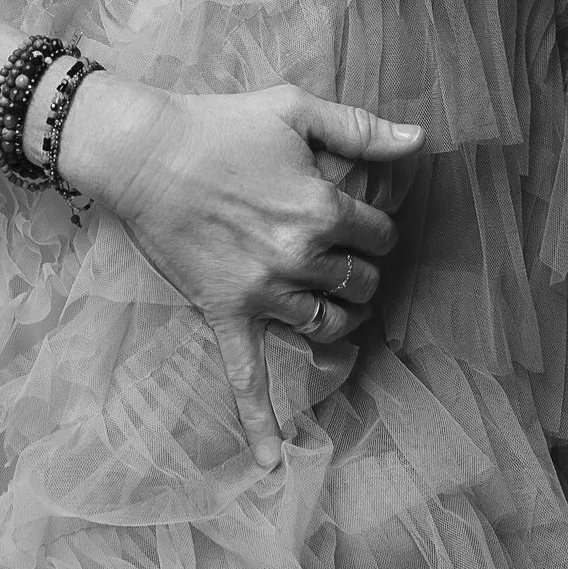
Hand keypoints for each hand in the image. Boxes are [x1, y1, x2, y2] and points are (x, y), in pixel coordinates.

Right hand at [58, 78, 424, 472]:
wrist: (145, 153)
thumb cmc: (220, 124)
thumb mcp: (294, 108)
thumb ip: (361, 127)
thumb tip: (422, 139)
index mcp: (323, 208)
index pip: (381, 235)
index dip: (377, 227)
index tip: (363, 220)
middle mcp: (299, 256)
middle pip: (360, 282)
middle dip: (361, 271)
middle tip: (346, 257)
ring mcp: (263, 292)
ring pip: (326, 323)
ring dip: (339, 317)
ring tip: (337, 305)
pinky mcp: (226, 313)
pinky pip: (246, 375)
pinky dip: (259, 419)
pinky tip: (269, 460)